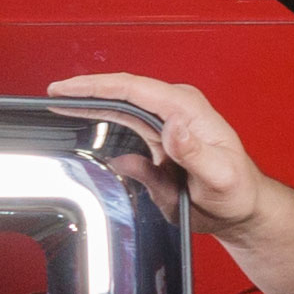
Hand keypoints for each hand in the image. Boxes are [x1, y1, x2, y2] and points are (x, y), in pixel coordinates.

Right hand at [50, 72, 270, 238]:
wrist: (240, 206)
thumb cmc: (236, 192)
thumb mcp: (220, 177)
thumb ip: (197, 153)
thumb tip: (174, 128)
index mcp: (188, 110)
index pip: (134, 88)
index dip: (97, 86)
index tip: (68, 89)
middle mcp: (175, 109)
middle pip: (121, 90)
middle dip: (85, 90)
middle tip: (53, 94)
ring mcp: (165, 121)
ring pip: (119, 104)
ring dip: (88, 103)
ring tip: (60, 103)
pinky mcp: (158, 136)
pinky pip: (123, 120)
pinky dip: (99, 117)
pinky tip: (82, 117)